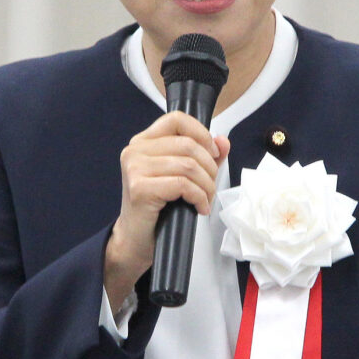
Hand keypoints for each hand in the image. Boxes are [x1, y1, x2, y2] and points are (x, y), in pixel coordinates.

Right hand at [104, 111, 229, 312]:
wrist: (136, 239)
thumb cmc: (158, 208)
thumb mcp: (182, 176)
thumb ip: (204, 156)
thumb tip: (222, 141)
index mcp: (144, 142)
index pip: (177, 119)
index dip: (201, 133)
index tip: (213, 153)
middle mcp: (135, 150)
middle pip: (188, 144)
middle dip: (209, 167)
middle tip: (210, 186)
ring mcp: (135, 168)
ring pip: (188, 165)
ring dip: (206, 185)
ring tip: (206, 199)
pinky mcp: (140, 188)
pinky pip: (183, 185)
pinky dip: (199, 197)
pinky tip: (199, 208)